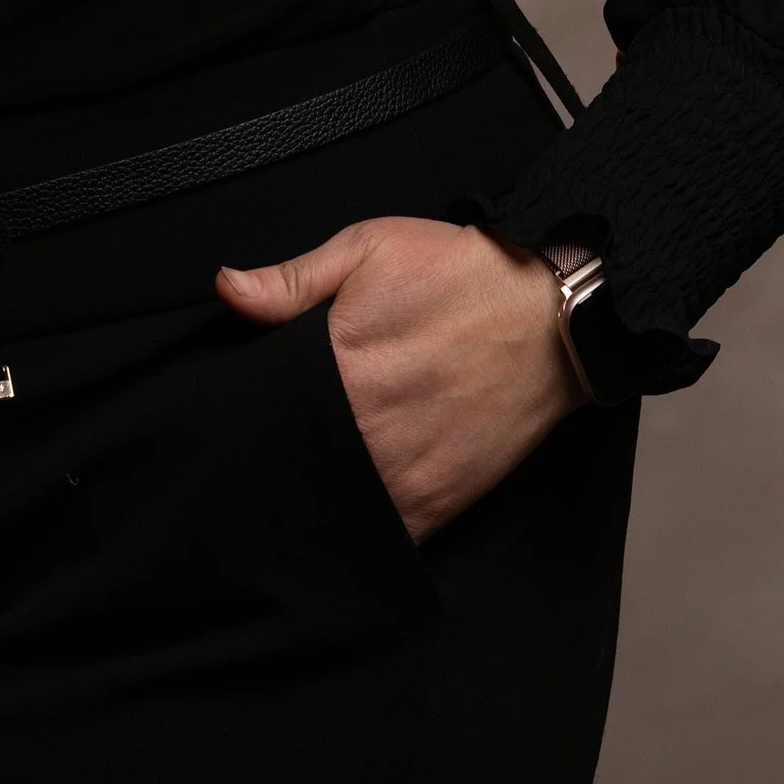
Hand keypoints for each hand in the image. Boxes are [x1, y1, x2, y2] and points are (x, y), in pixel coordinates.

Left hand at [217, 217, 585, 540]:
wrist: (556, 316)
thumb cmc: (465, 275)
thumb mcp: (371, 248)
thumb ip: (292, 279)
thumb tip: (227, 289)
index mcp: (337, 366)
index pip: (263, 411)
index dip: (245, 416)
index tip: (235, 417)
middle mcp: (365, 428)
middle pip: (293, 460)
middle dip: (280, 454)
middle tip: (275, 443)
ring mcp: (401, 473)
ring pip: (330, 504)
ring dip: (315, 494)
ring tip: (311, 475)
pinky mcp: (437, 503)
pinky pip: (381, 534)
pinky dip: (361, 527)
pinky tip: (353, 503)